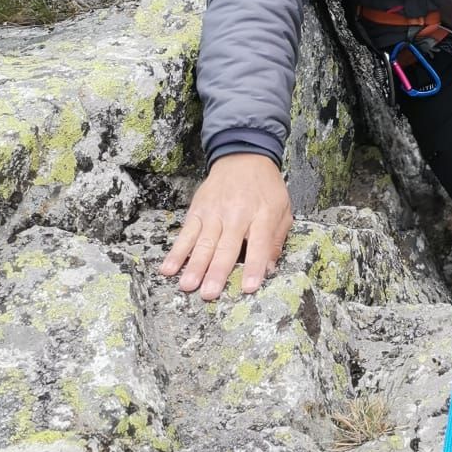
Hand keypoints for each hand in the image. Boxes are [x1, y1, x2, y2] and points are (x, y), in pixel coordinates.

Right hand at [159, 154, 292, 301]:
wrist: (244, 157)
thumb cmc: (266, 188)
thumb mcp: (283, 209)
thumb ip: (276, 239)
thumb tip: (269, 269)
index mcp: (263, 214)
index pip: (260, 244)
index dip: (254, 266)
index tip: (249, 287)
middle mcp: (237, 214)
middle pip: (227, 246)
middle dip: (217, 271)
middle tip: (210, 294)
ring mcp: (214, 212)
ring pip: (203, 242)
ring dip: (195, 265)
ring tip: (187, 285)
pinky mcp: (198, 210)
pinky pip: (186, 234)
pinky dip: (177, 252)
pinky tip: (168, 268)